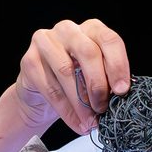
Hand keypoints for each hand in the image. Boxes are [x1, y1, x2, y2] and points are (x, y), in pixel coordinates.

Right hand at [13, 18, 130, 134]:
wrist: (40, 94)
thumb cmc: (74, 82)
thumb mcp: (95, 76)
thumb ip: (107, 79)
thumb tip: (120, 95)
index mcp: (91, 28)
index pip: (109, 39)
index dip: (118, 65)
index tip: (122, 90)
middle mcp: (68, 29)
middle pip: (88, 52)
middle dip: (98, 84)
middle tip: (103, 108)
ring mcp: (45, 41)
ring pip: (66, 71)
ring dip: (81, 102)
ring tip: (90, 121)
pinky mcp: (29, 60)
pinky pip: (50, 87)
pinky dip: (66, 110)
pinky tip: (76, 123)